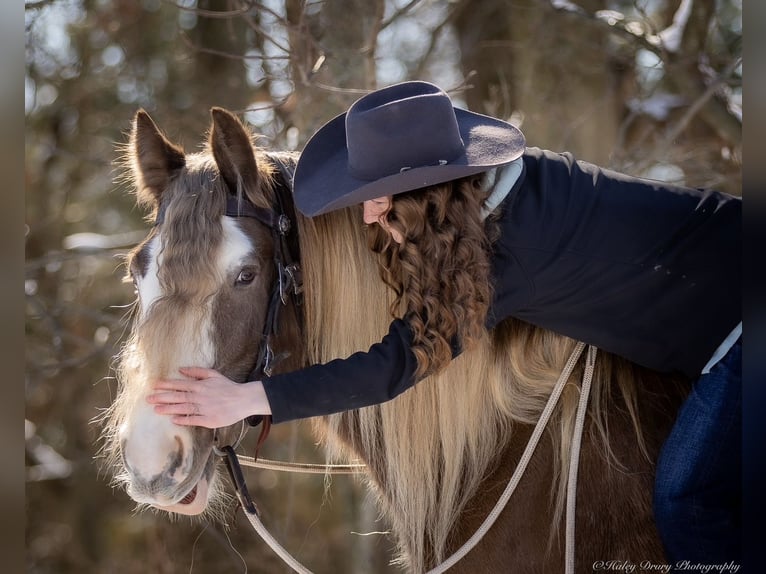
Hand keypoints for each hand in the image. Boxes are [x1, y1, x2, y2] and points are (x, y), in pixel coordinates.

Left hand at [146, 367, 270, 427]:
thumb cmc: (228, 387)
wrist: (243, 399)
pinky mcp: (209, 419)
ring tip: (156, 409)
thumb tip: (181, 370)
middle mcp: (200, 396)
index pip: (179, 385)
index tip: (153, 386)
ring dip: (169, 409)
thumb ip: (197, 372)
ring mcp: (204, 408)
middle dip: (162, 397)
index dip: (166, 385)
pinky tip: (173, 420)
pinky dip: (184, 419)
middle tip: (148, 399)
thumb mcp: (213, 374)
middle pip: (178, 397)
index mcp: (200, 385)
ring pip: (183, 408)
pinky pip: (194, 419)